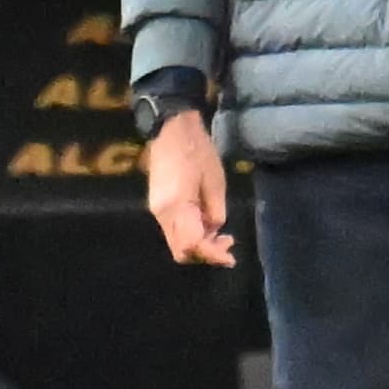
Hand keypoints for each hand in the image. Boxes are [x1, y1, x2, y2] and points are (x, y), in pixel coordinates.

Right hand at [146, 108, 232, 265]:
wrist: (171, 130)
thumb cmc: (197, 151)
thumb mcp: (215, 181)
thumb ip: (216, 211)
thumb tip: (214, 230)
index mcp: (177, 206)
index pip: (192, 245)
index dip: (212, 255)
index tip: (230, 258)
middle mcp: (162, 213)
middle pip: (181, 251)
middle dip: (205, 254)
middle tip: (227, 245)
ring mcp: (157, 210)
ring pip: (177, 242)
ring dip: (199, 244)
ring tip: (222, 234)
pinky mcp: (158, 205)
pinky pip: (175, 230)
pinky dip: (191, 233)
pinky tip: (206, 222)